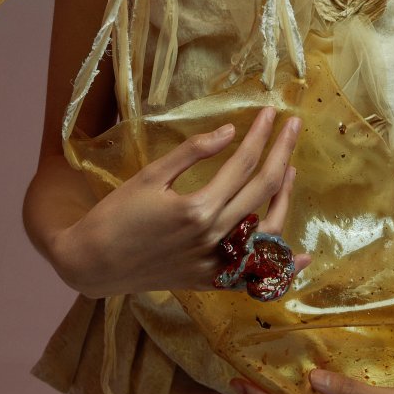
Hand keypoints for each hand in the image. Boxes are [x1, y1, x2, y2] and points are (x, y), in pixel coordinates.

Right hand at [56, 105, 309, 297]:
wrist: (92, 263)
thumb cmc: (115, 215)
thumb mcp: (150, 176)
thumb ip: (192, 153)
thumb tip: (230, 131)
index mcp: (198, 208)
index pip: (243, 164)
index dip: (261, 135)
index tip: (271, 112)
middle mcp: (213, 238)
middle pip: (263, 190)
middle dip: (282, 152)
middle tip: (293, 126)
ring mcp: (215, 263)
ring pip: (268, 230)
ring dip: (286, 197)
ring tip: (290, 169)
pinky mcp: (210, 281)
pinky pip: (254, 274)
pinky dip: (279, 265)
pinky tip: (301, 256)